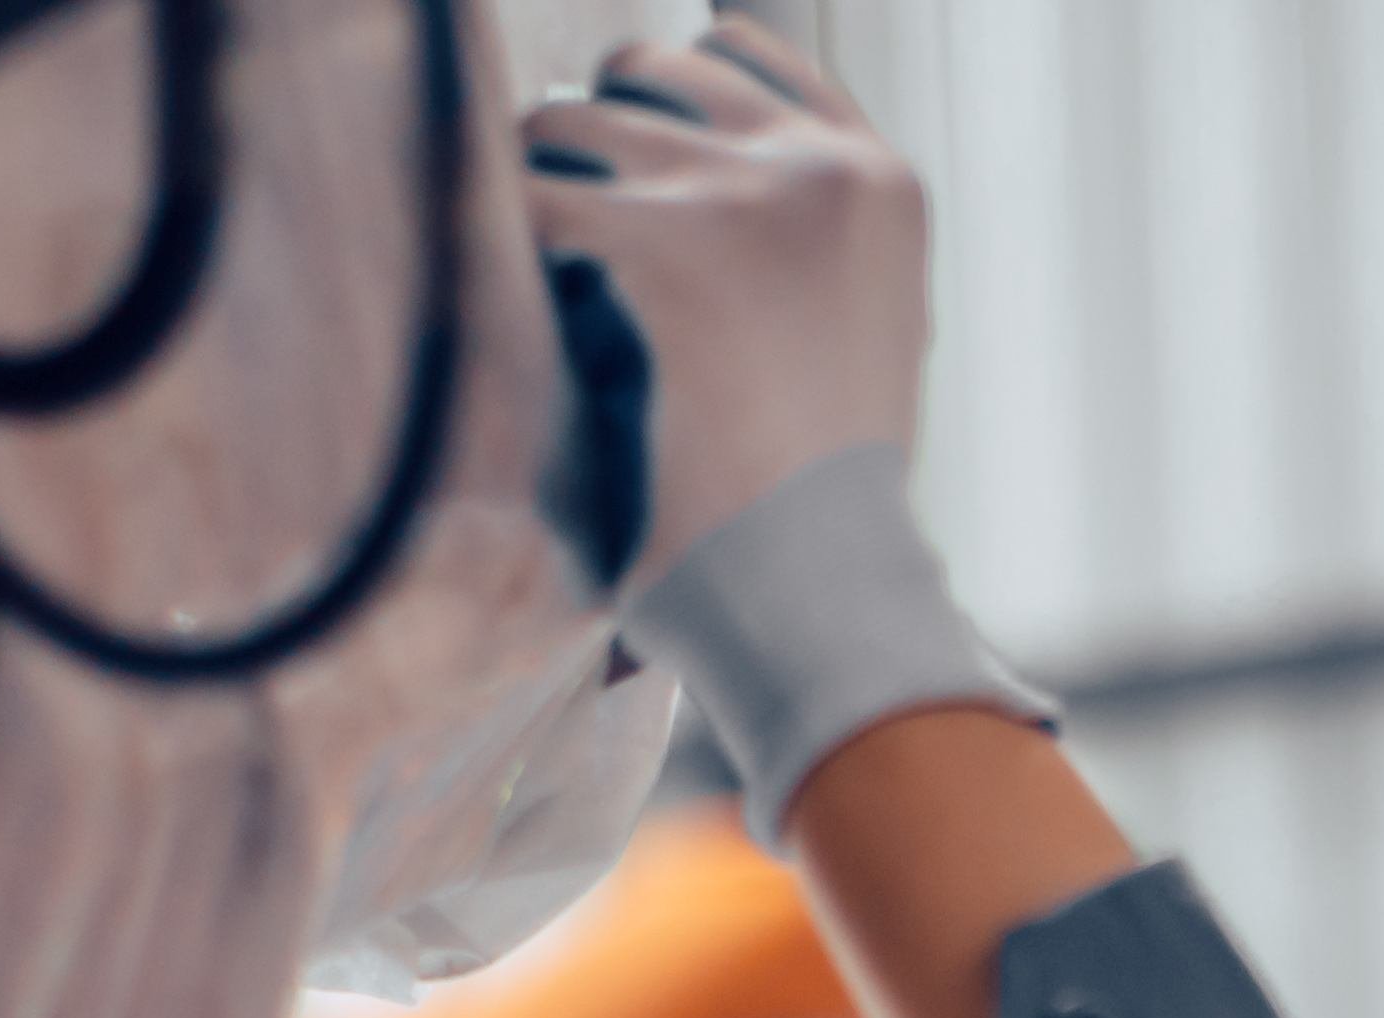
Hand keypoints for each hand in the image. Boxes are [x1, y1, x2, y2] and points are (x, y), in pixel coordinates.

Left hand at [520, 18, 929, 591]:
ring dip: (535, 195)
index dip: (667, 92)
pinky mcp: (659, 246)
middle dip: (592, 142)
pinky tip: (513, 321)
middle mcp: (818, 166)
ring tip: (531, 286)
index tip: (625, 157)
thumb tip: (688, 175)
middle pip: (648, 73)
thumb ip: (801, 241)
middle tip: (563, 232)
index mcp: (881, 183)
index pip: (747, 53)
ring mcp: (739, 195)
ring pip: (571, 123)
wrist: (819, 598)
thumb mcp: (859, 339)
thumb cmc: (822, 509)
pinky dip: (502, 255)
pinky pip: (528, 198)